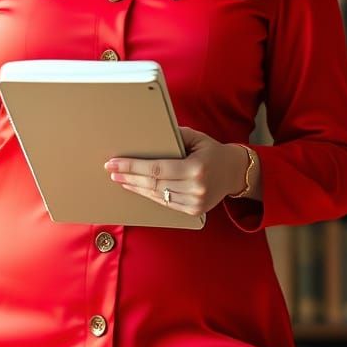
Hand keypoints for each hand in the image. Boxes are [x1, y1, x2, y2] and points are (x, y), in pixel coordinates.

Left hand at [103, 126, 245, 216]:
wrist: (235, 172)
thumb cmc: (212, 151)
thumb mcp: (196, 138)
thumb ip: (174, 136)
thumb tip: (148, 137)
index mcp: (196, 168)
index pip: (156, 168)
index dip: (132, 166)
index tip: (114, 163)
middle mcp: (196, 187)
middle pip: (153, 184)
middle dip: (129, 177)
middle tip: (112, 170)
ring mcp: (195, 202)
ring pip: (157, 196)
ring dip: (136, 188)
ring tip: (121, 179)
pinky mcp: (194, 211)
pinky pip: (166, 203)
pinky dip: (150, 195)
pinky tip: (138, 188)